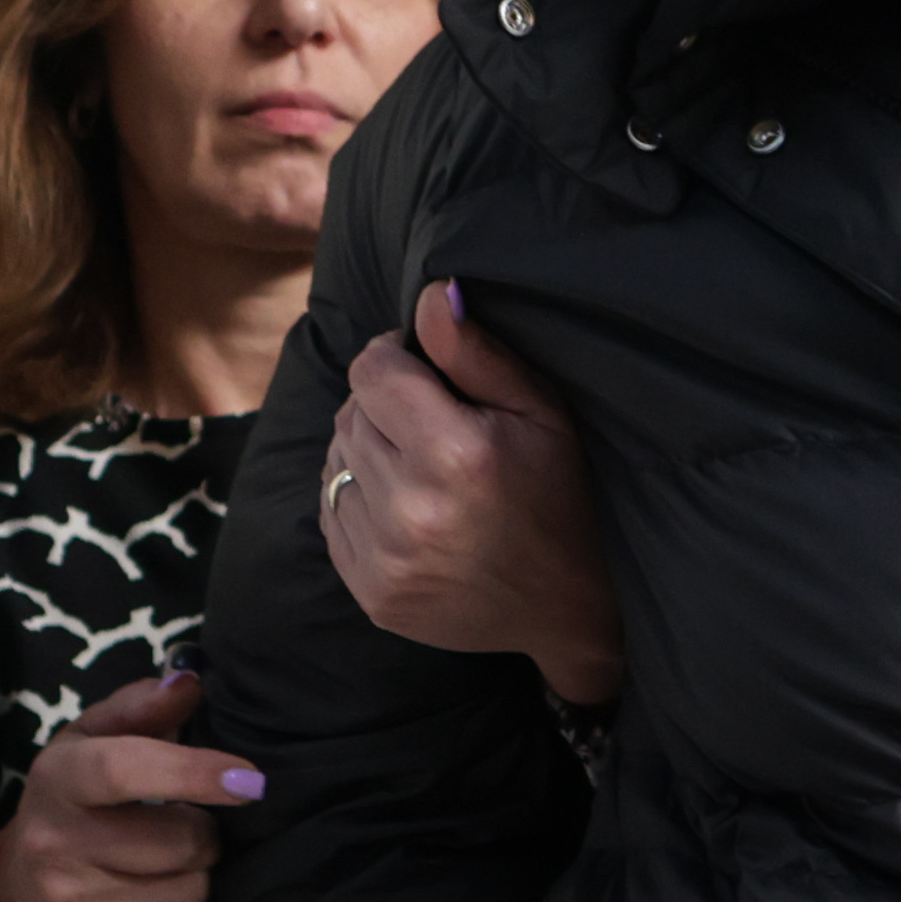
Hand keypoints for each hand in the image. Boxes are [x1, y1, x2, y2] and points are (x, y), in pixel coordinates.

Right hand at [0, 670, 261, 901]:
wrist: (19, 900)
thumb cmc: (78, 808)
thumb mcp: (94, 746)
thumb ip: (142, 709)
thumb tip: (190, 680)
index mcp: (57, 779)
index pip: (125, 769)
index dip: (193, 771)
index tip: (248, 779)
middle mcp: (52, 843)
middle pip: (183, 841)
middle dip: (203, 836)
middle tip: (177, 832)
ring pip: (190, 890)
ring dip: (192, 880)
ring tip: (155, 871)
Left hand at [323, 281, 624, 707]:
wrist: (569, 607)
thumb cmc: (563, 496)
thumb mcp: (542, 413)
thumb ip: (476, 353)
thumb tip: (431, 294)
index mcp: (456, 455)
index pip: (372, 372)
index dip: (395, 360)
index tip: (424, 372)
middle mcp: (411, 510)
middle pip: (351, 414)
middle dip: (385, 409)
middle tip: (436, 430)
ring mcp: (386, 559)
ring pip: (335, 463)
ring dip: (369, 454)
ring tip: (423, 472)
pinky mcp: (370, 592)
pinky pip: (331, 515)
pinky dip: (361, 502)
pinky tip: (409, 511)